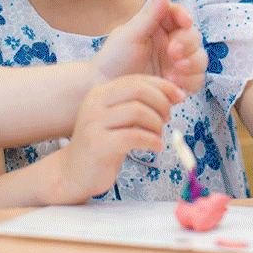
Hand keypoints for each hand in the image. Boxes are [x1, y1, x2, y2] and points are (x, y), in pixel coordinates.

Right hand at [45, 74, 182, 204]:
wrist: (72, 172)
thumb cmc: (102, 145)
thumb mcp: (118, 119)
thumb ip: (137, 105)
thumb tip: (172, 95)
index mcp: (100, 93)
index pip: (137, 80)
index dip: (163, 87)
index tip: (179, 97)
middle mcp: (95, 103)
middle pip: (138, 90)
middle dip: (161, 102)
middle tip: (168, 118)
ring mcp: (94, 123)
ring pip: (138, 112)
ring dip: (157, 124)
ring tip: (158, 135)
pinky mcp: (98, 144)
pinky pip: (133, 137)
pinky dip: (151, 141)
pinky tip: (156, 147)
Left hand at [92, 0, 206, 94]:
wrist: (104, 87)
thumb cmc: (113, 58)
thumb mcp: (129, 35)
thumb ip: (150, 15)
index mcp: (159, 26)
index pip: (179, 15)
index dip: (185, 16)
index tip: (185, 21)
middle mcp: (171, 43)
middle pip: (194, 37)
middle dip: (188, 43)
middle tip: (174, 51)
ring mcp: (177, 63)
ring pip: (200, 59)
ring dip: (192, 63)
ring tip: (176, 69)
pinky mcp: (179, 83)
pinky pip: (196, 80)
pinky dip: (189, 80)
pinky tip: (173, 82)